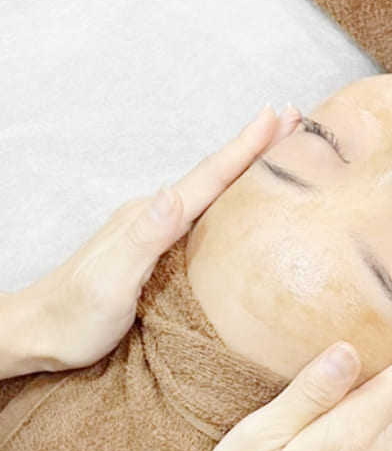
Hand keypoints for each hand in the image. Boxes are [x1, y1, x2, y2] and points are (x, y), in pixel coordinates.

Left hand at [0, 104, 299, 377]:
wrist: (38, 333)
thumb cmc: (73, 317)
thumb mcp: (108, 282)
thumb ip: (142, 238)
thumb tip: (173, 194)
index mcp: (152, 217)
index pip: (209, 178)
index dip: (246, 148)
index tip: (278, 117)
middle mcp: (157, 215)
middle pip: (216, 175)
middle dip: (256, 146)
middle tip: (295, 120)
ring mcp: (157, 230)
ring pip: (213, 191)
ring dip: (247, 167)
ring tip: (280, 149)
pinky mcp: (160, 249)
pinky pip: (206, 213)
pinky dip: (232, 196)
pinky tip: (242, 201)